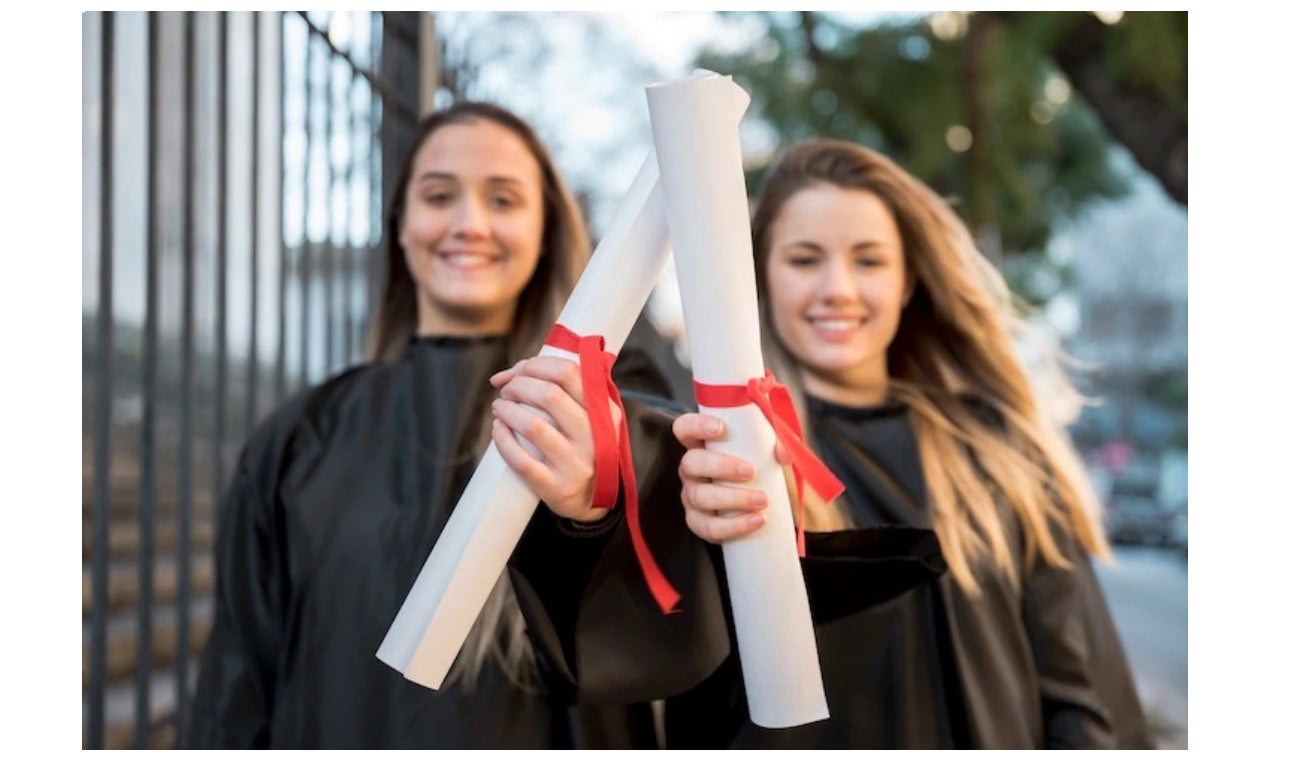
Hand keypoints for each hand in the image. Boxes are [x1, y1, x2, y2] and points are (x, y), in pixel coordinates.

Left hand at [488, 356, 620, 522]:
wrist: (593, 500)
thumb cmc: (582, 447)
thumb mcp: (588, 417)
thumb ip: (560, 389)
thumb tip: (507, 375)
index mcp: (605, 413)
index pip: (569, 372)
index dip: (536, 365)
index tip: (519, 372)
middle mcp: (595, 438)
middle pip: (549, 394)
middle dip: (519, 386)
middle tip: (507, 391)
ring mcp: (576, 465)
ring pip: (533, 426)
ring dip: (507, 410)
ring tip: (499, 408)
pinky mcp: (556, 488)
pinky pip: (521, 461)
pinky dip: (503, 440)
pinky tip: (498, 429)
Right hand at [672, 412, 773, 543]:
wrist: (755, 505)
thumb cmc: (755, 466)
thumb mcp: (763, 449)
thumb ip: (776, 443)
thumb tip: (785, 454)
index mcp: (700, 444)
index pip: (684, 428)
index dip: (696, 425)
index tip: (721, 428)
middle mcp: (690, 469)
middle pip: (691, 463)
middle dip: (721, 466)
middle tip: (751, 472)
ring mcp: (691, 496)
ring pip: (700, 497)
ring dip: (733, 499)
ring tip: (763, 500)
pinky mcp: (698, 522)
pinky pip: (709, 527)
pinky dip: (734, 526)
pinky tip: (757, 520)